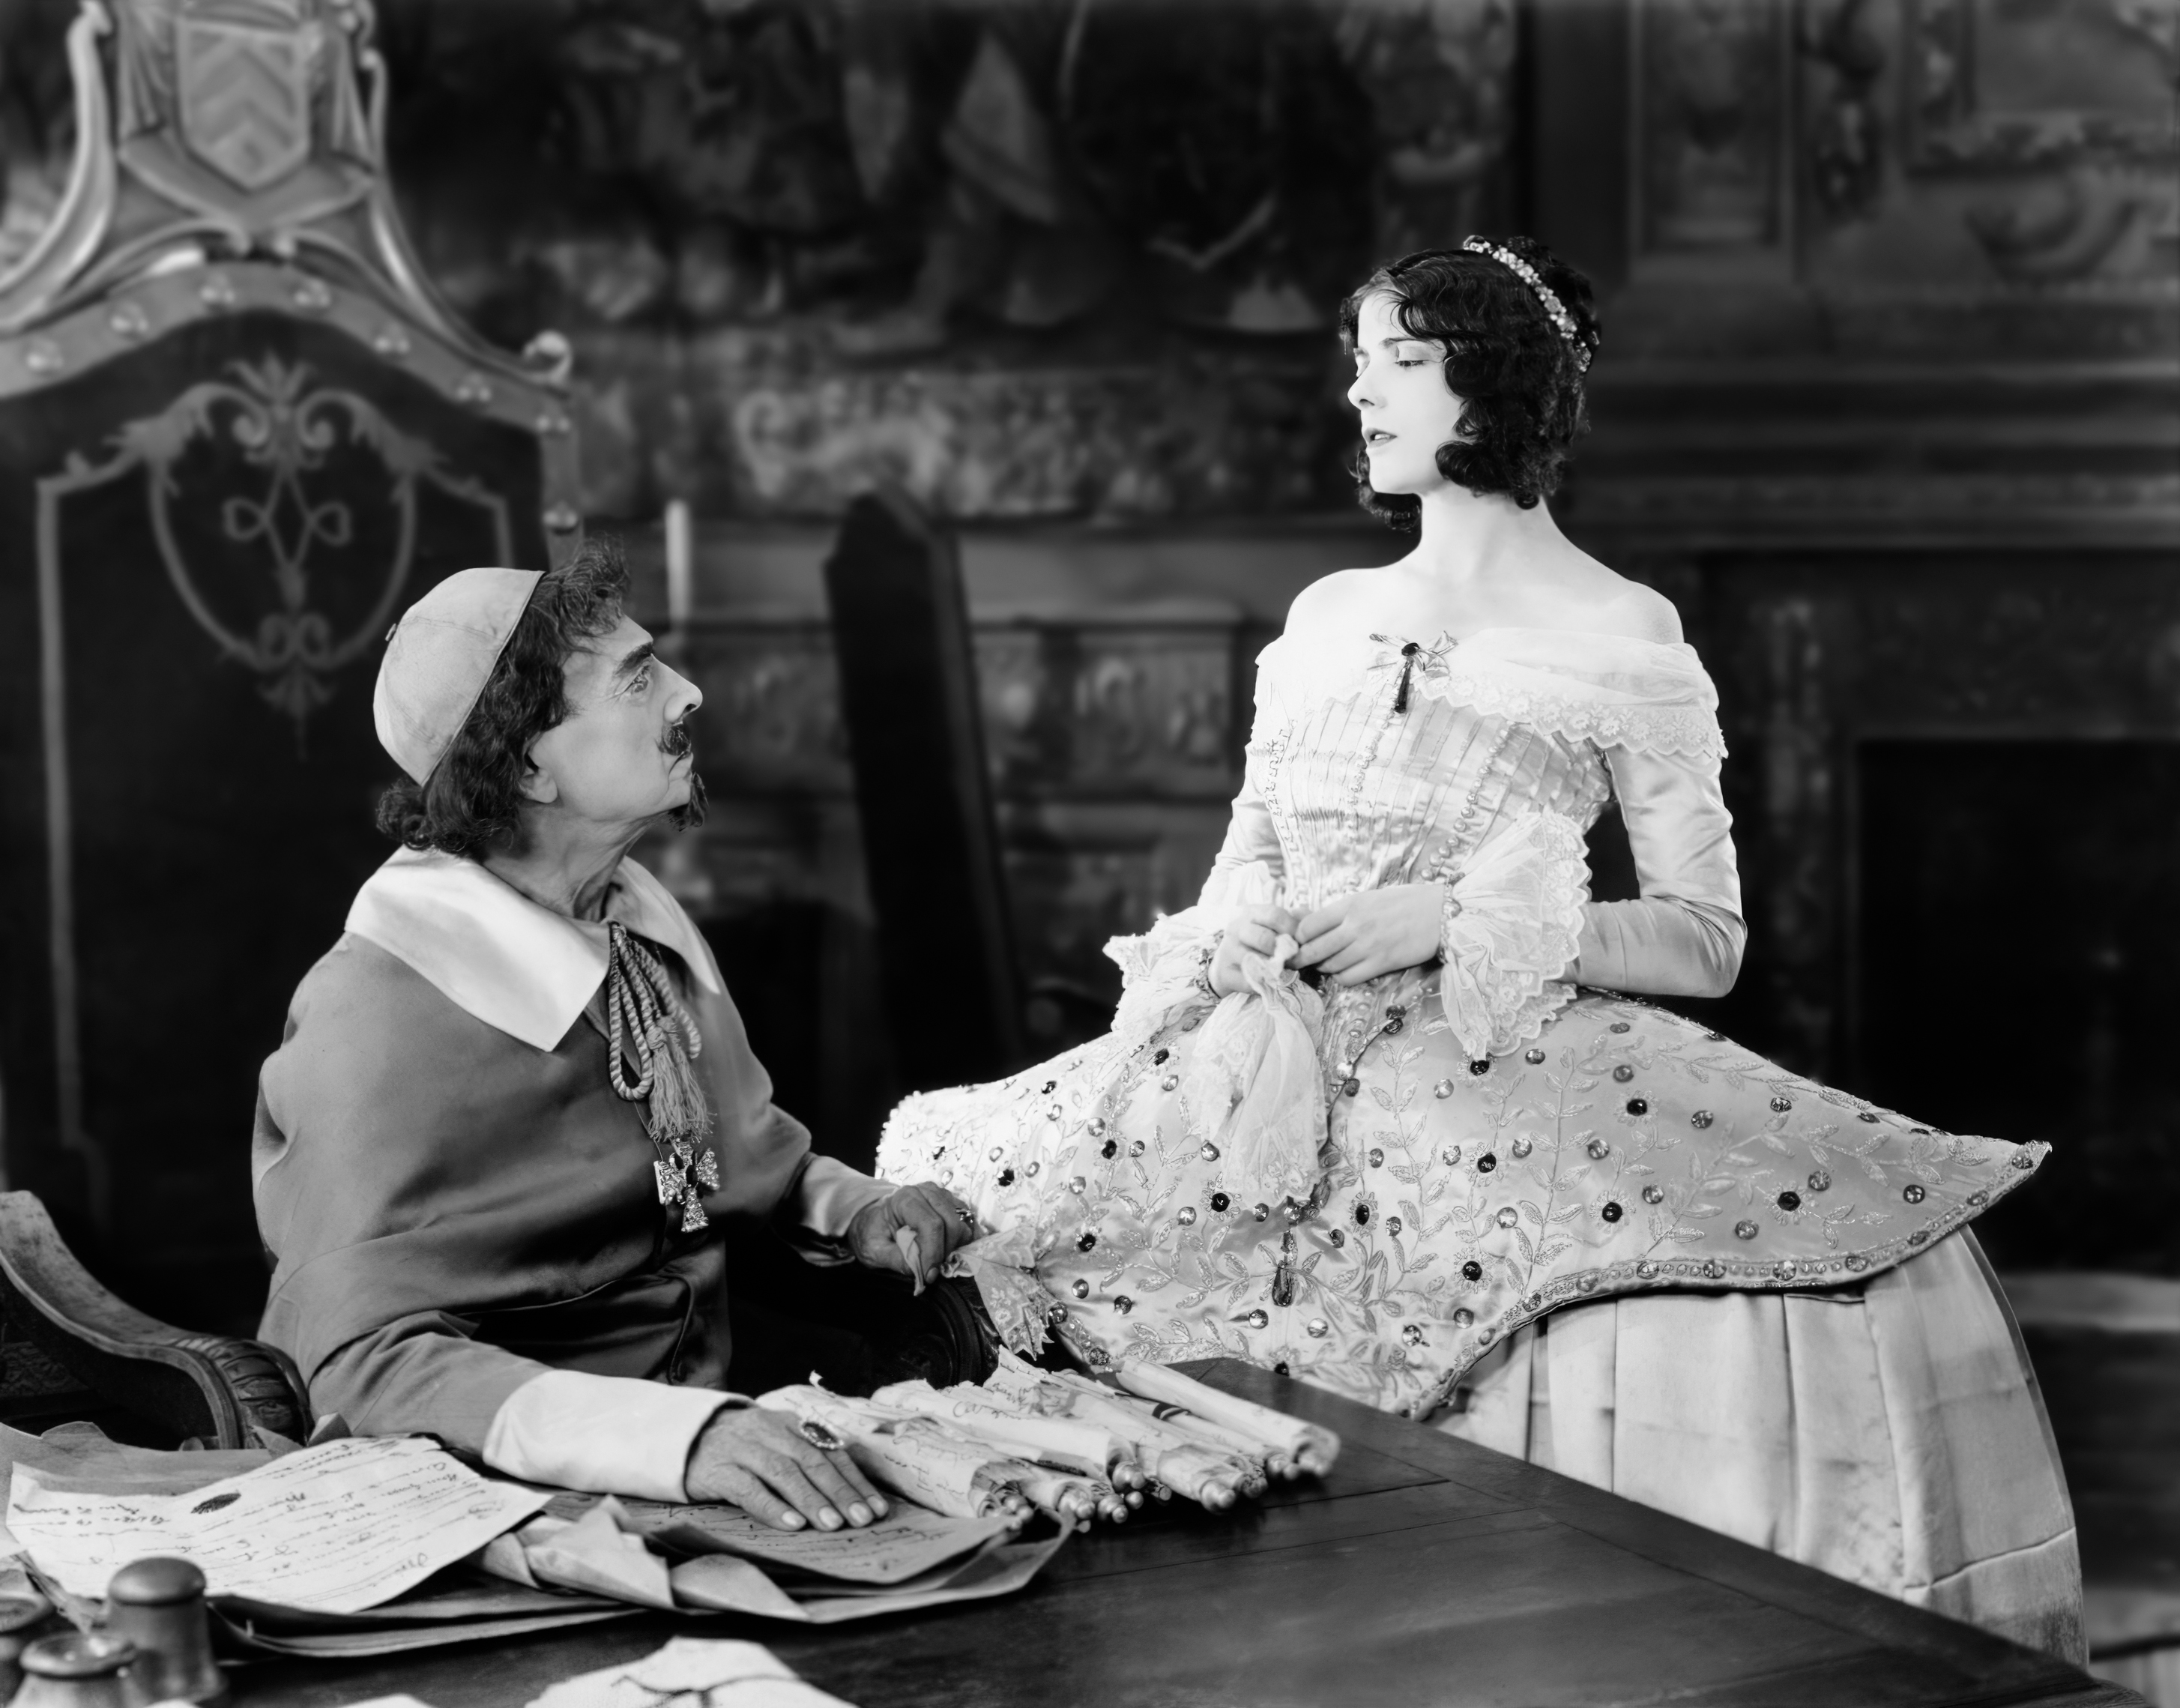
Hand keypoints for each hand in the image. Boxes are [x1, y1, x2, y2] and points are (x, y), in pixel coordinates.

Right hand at [685, 1404, 888, 1530]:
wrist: (685, 1437)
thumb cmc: (742, 1448)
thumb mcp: (776, 1441)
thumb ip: (807, 1457)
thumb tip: (853, 1491)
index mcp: (790, 1424)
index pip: (830, 1452)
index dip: (856, 1480)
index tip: (877, 1507)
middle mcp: (770, 1431)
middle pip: (812, 1461)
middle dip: (841, 1492)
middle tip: (862, 1519)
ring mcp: (743, 1449)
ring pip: (784, 1473)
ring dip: (811, 1500)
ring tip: (833, 1524)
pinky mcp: (719, 1470)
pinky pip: (749, 1489)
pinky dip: (773, 1507)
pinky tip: (792, 1524)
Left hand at [848, 1181, 975, 1292]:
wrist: (874, 1220)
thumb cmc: (873, 1233)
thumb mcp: (873, 1250)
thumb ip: (894, 1260)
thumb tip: (919, 1272)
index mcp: (905, 1198)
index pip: (931, 1224)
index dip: (934, 1253)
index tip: (929, 1276)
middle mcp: (927, 1191)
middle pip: (952, 1223)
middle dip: (945, 1253)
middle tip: (932, 1272)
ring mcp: (942, 1195)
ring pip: (963, 1224)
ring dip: (955, 1248)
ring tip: (937, 1262)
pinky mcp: (951, 1204)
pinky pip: (967, 1224)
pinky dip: (961, 1242)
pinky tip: (947, 1253)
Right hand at [1209, 904, 1300, 996]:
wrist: (1229, 964)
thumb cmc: (1260, 943)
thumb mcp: (1275, 927)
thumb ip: (1294, 922)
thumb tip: (1310, 924)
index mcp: (1251, 912)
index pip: (1274, 915)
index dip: (1292, 929)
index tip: (1300, 942)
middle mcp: (1236, 928)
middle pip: (1263, 938)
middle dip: (1282, 952)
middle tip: (1291, 960)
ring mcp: (1227, 950)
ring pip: (1254, 961)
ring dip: (1273, 969)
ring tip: (1281, 971)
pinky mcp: (1224, 973)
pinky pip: (1248, 981)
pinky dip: (1262, 984)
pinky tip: (1267, 982)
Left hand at [1292, 884, 1445, 985]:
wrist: (1442, 913)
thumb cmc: (1407, 902)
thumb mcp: (1370, 897)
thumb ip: (1343, 911)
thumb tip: (1311, 921)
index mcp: (1350, 904)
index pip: (1308, 925)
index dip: (1298, 937)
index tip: (1297, 941)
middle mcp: (1355, 925)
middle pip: (1313, 949)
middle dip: (1301, 958)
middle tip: (1297, 961)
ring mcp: (1368, 946)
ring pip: (1330, 966)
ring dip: (1324, 967)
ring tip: (1327, 963)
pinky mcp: (1382, 964)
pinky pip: (1349, 978)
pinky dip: (1342, 977)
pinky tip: (1346, 971)